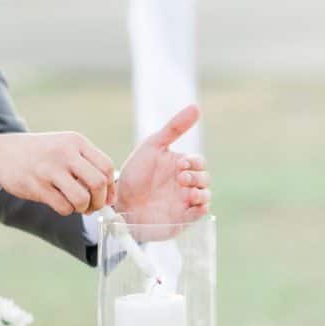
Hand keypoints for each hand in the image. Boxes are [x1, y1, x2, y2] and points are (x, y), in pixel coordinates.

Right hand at [0, 132, 114, 215]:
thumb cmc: (42, 154)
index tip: (107, 197)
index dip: (111, 187)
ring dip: (84, 209)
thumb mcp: (66, 147)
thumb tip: (111, 196)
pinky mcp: (37, 186)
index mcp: (76, 142)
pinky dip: (67, 211)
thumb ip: (89, 165)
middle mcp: (64, 153)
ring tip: (78, 207)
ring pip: (82, 199)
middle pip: (98, 183)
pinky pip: (64, 207)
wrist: (2, 153)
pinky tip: (62, 204)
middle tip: (94, 206)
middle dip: (100, 201)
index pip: (106, 166)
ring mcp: (49, 169)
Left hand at [116, 106, 210, 223]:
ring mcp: (185, 202)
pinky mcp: (182, 219)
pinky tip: (193, 206)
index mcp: (181, 166)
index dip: (194, 162)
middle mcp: (185, 184)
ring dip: (201, 193)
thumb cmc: (135, 173)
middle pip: (205, 179)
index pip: (199, 162)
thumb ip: (174, 127)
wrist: (119, 202)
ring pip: (205, 196)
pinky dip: (201, 209)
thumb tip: (196, 107)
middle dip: (197, 178)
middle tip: (180, 178)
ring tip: (187, 193)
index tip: (181, 164)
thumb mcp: (152, 145)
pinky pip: (199, 214)